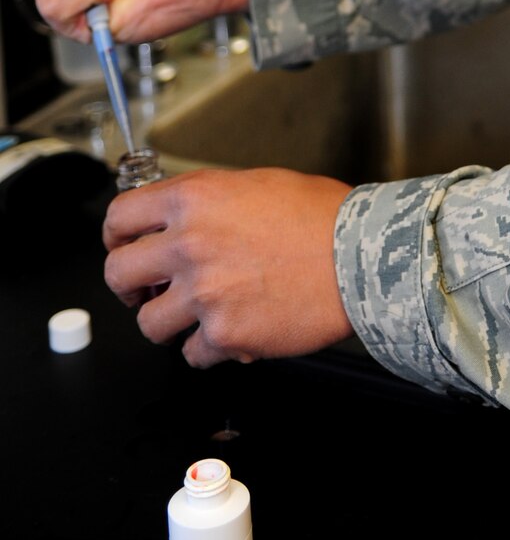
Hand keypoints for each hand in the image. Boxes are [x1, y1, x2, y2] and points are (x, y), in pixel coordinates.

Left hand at [103, 166, 353, 367]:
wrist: (361, 257)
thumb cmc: (323, 218)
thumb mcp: (257, 185)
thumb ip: (210, 202)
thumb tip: (183, 220)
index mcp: (194, 199)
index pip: (119, 217)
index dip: (118, 236)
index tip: (126, 247)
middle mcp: (190, 245)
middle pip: (118, 274)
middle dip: (130, 286)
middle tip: (148, 290)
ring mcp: (204, 294)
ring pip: (149, 324)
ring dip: (169, 323)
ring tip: (196, 317)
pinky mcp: (225, 335)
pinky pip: (193, 355)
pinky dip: (210, 349)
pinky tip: (233, 333)